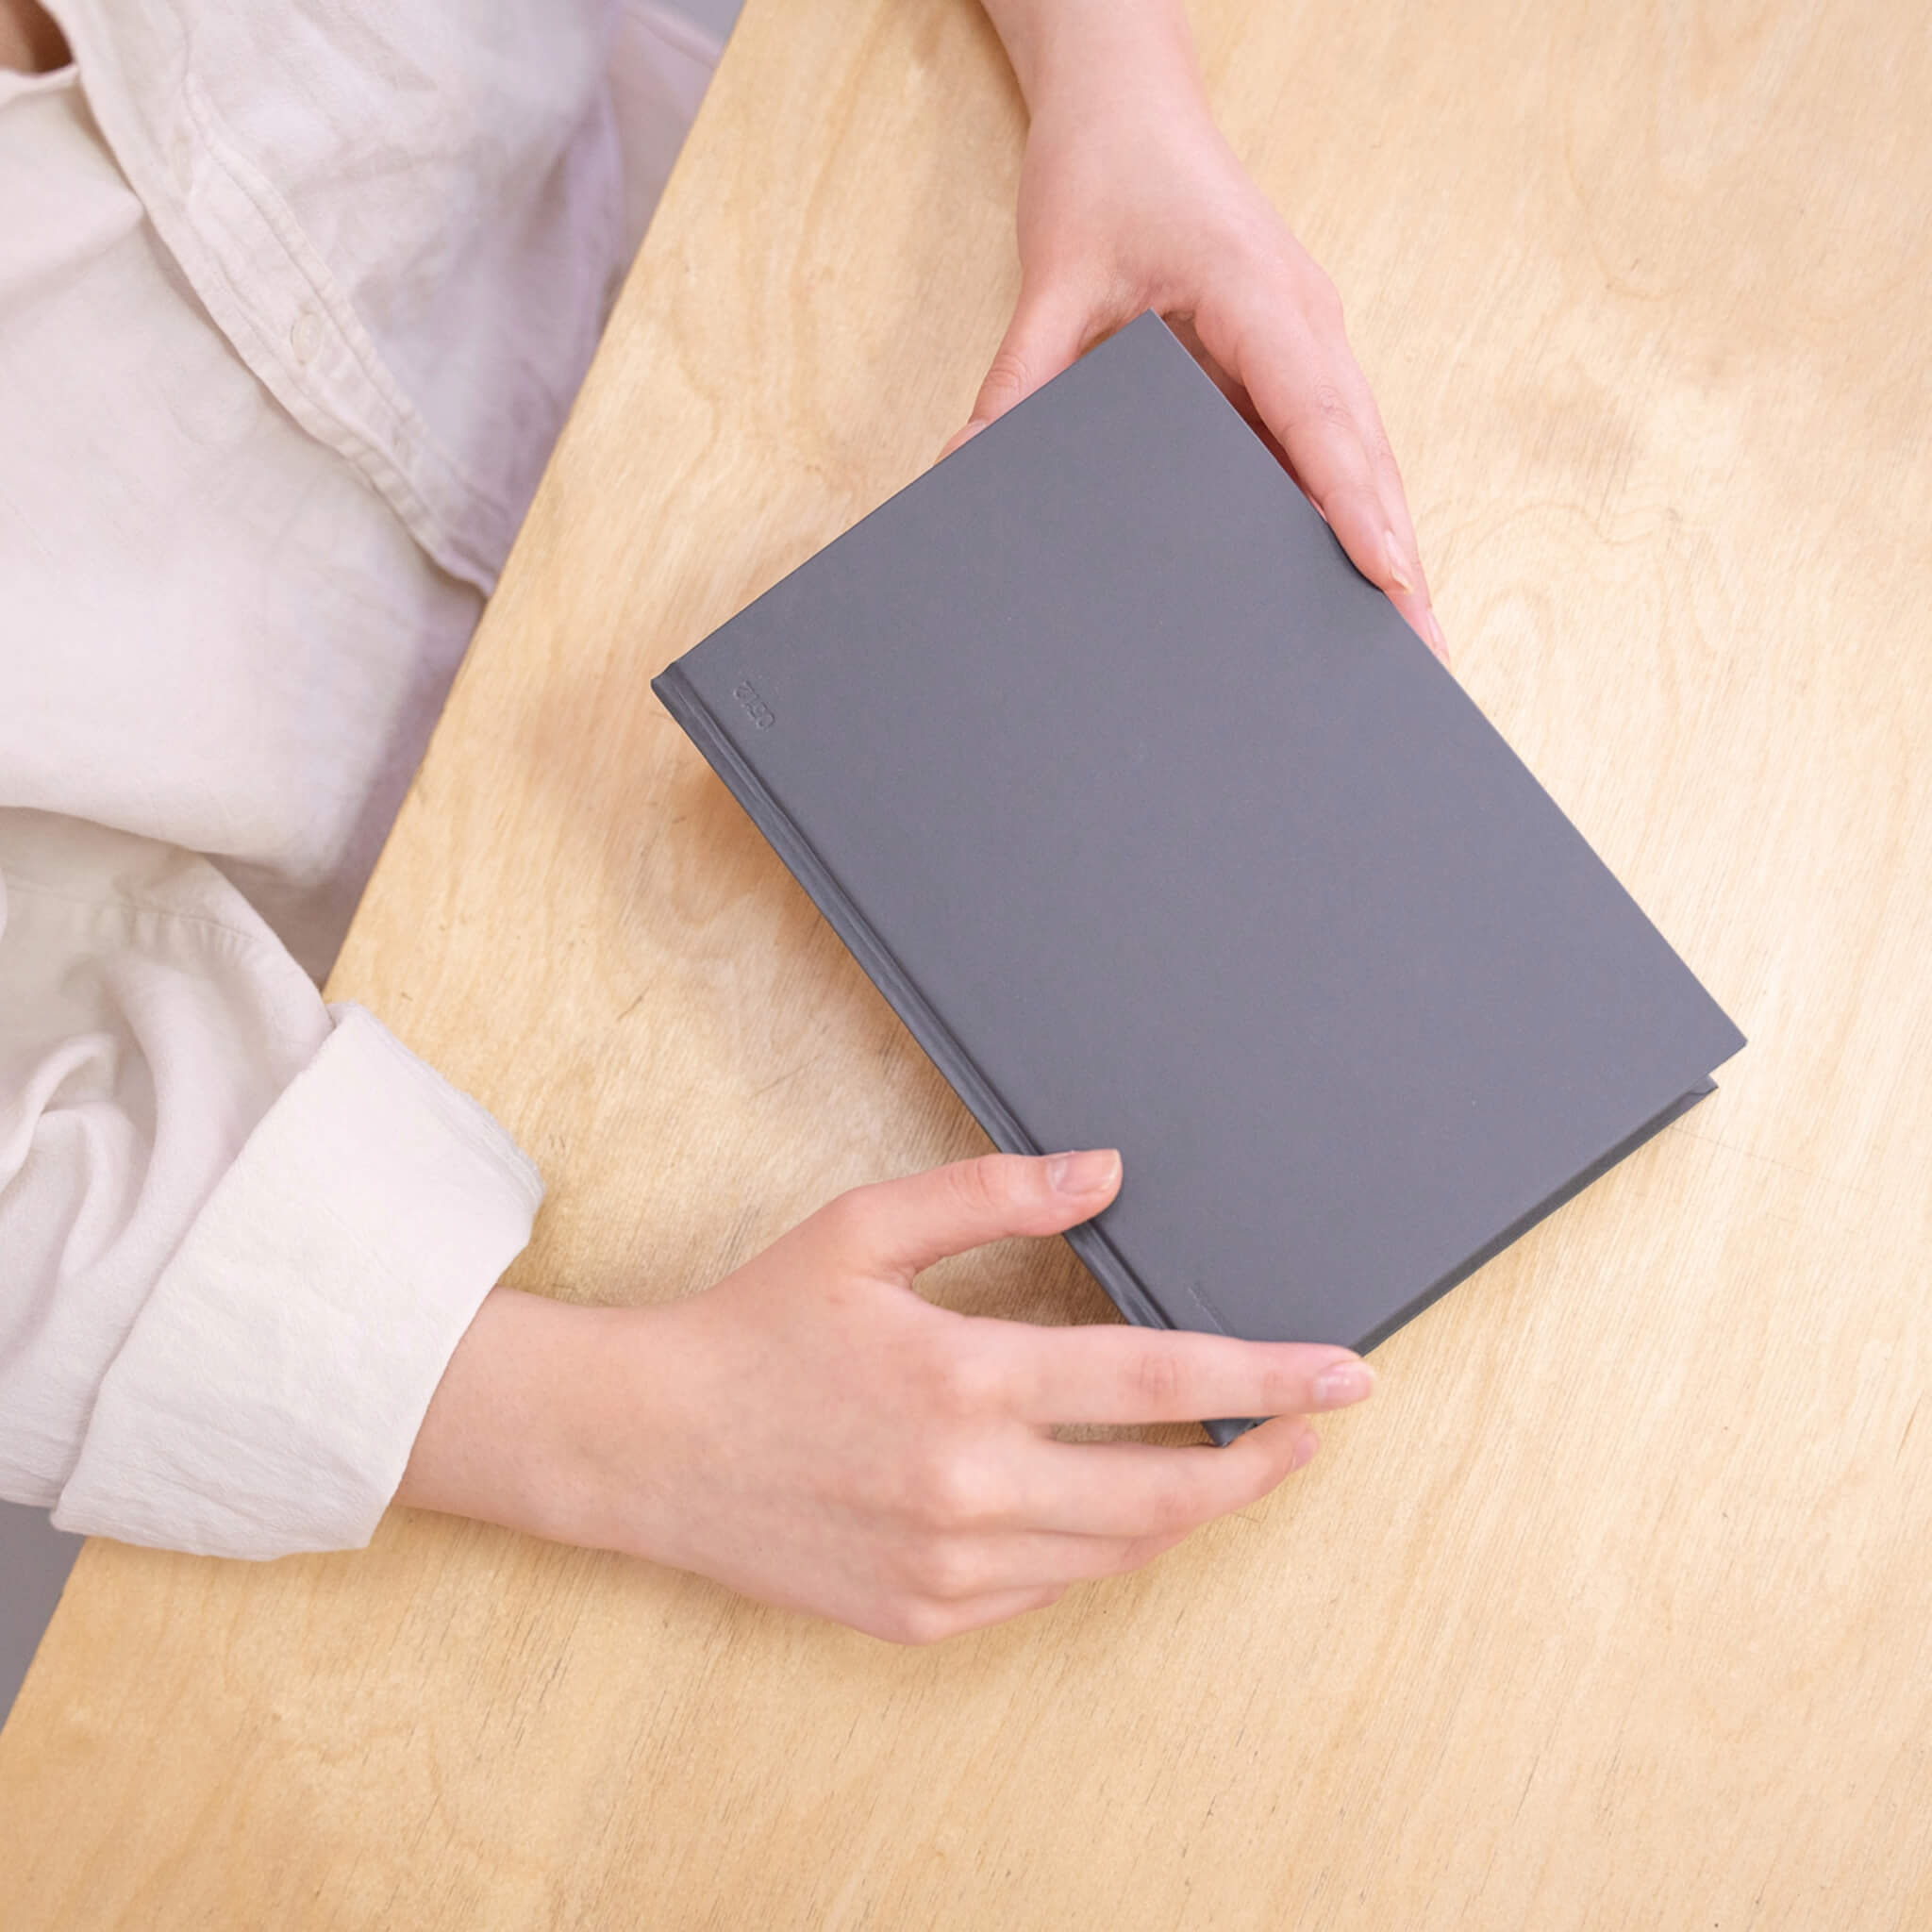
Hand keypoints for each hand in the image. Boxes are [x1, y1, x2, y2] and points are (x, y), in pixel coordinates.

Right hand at [400, 1151, 1375, 1644]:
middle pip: (1168, 1489)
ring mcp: (951, 1567)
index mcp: (966, 1379)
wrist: (648, 1448)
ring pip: (1120, 1551)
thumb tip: (1106, 1173)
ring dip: (1192, 1507)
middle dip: (1262, 1461)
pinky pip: (1055, 1589)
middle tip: (1311, 1431)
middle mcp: (970, 1488)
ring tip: (1231, 1461)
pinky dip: (1107, 1548)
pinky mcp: (926, 1618)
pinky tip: (1120, 1507)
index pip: (1159, 1377)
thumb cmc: (757, 1327)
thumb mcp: (864, 1230)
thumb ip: (994, 1195)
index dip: (1267, 1375)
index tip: (1344, 1375)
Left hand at [954, 3, 1446, 662]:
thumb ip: (1021, 382)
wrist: (1127, 101)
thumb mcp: (1051, 276)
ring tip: (1408, 640)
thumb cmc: (1103, 169)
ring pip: (1359, 458)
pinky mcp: (1286, 359)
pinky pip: (1325, 446)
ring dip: (1385, 542)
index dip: (1358, 505)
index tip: (1391, 576)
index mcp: (1257, 295)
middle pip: (1365, 457)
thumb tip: (973, 468)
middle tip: (1426, 656)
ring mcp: (1305, 343)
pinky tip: (1346, 580)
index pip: (1320, 417)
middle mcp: (1303, 324)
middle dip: (1399, 557)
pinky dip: (1346, 512)